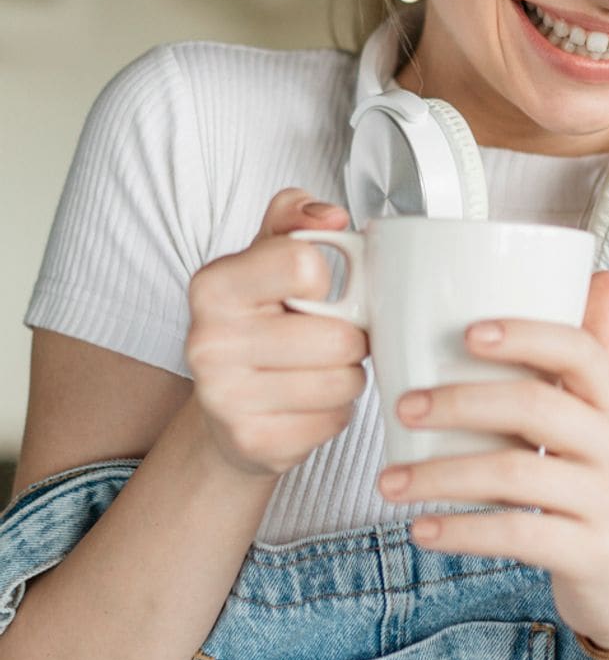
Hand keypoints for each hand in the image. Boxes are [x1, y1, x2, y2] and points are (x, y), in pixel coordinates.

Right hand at [186, 189, 370, 477]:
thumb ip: (296, 216)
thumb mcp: (268, 256)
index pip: (304, 265)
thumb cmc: (257, 322)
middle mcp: (209, 342)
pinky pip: (334, 420)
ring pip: (344, 380)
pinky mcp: (253, 443)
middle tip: (324, 338)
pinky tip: (307, 403)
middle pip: (337, 336)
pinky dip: (334, 412)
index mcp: (213, 286)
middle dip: (348, 338)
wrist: (224, 408)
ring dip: (346, 376)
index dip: (325, 279)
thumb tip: (331, 216)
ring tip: (317, 369)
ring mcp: (226, 399)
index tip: (311, 290)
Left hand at [376, 271, 608, 650]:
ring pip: (514, 475)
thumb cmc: (599, 485)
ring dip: (441, 474)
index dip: (524, 335)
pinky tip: (424, 528)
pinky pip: (516, 535)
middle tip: (403, 407)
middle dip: (458, 403)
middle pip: (535, 406)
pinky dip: (461, 531)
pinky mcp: (588, 553)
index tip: (467, 333)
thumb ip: (592, 351)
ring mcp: (606, 502)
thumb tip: (600, 276)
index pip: (578, 351)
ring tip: (392, 480)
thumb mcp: (602, 418)